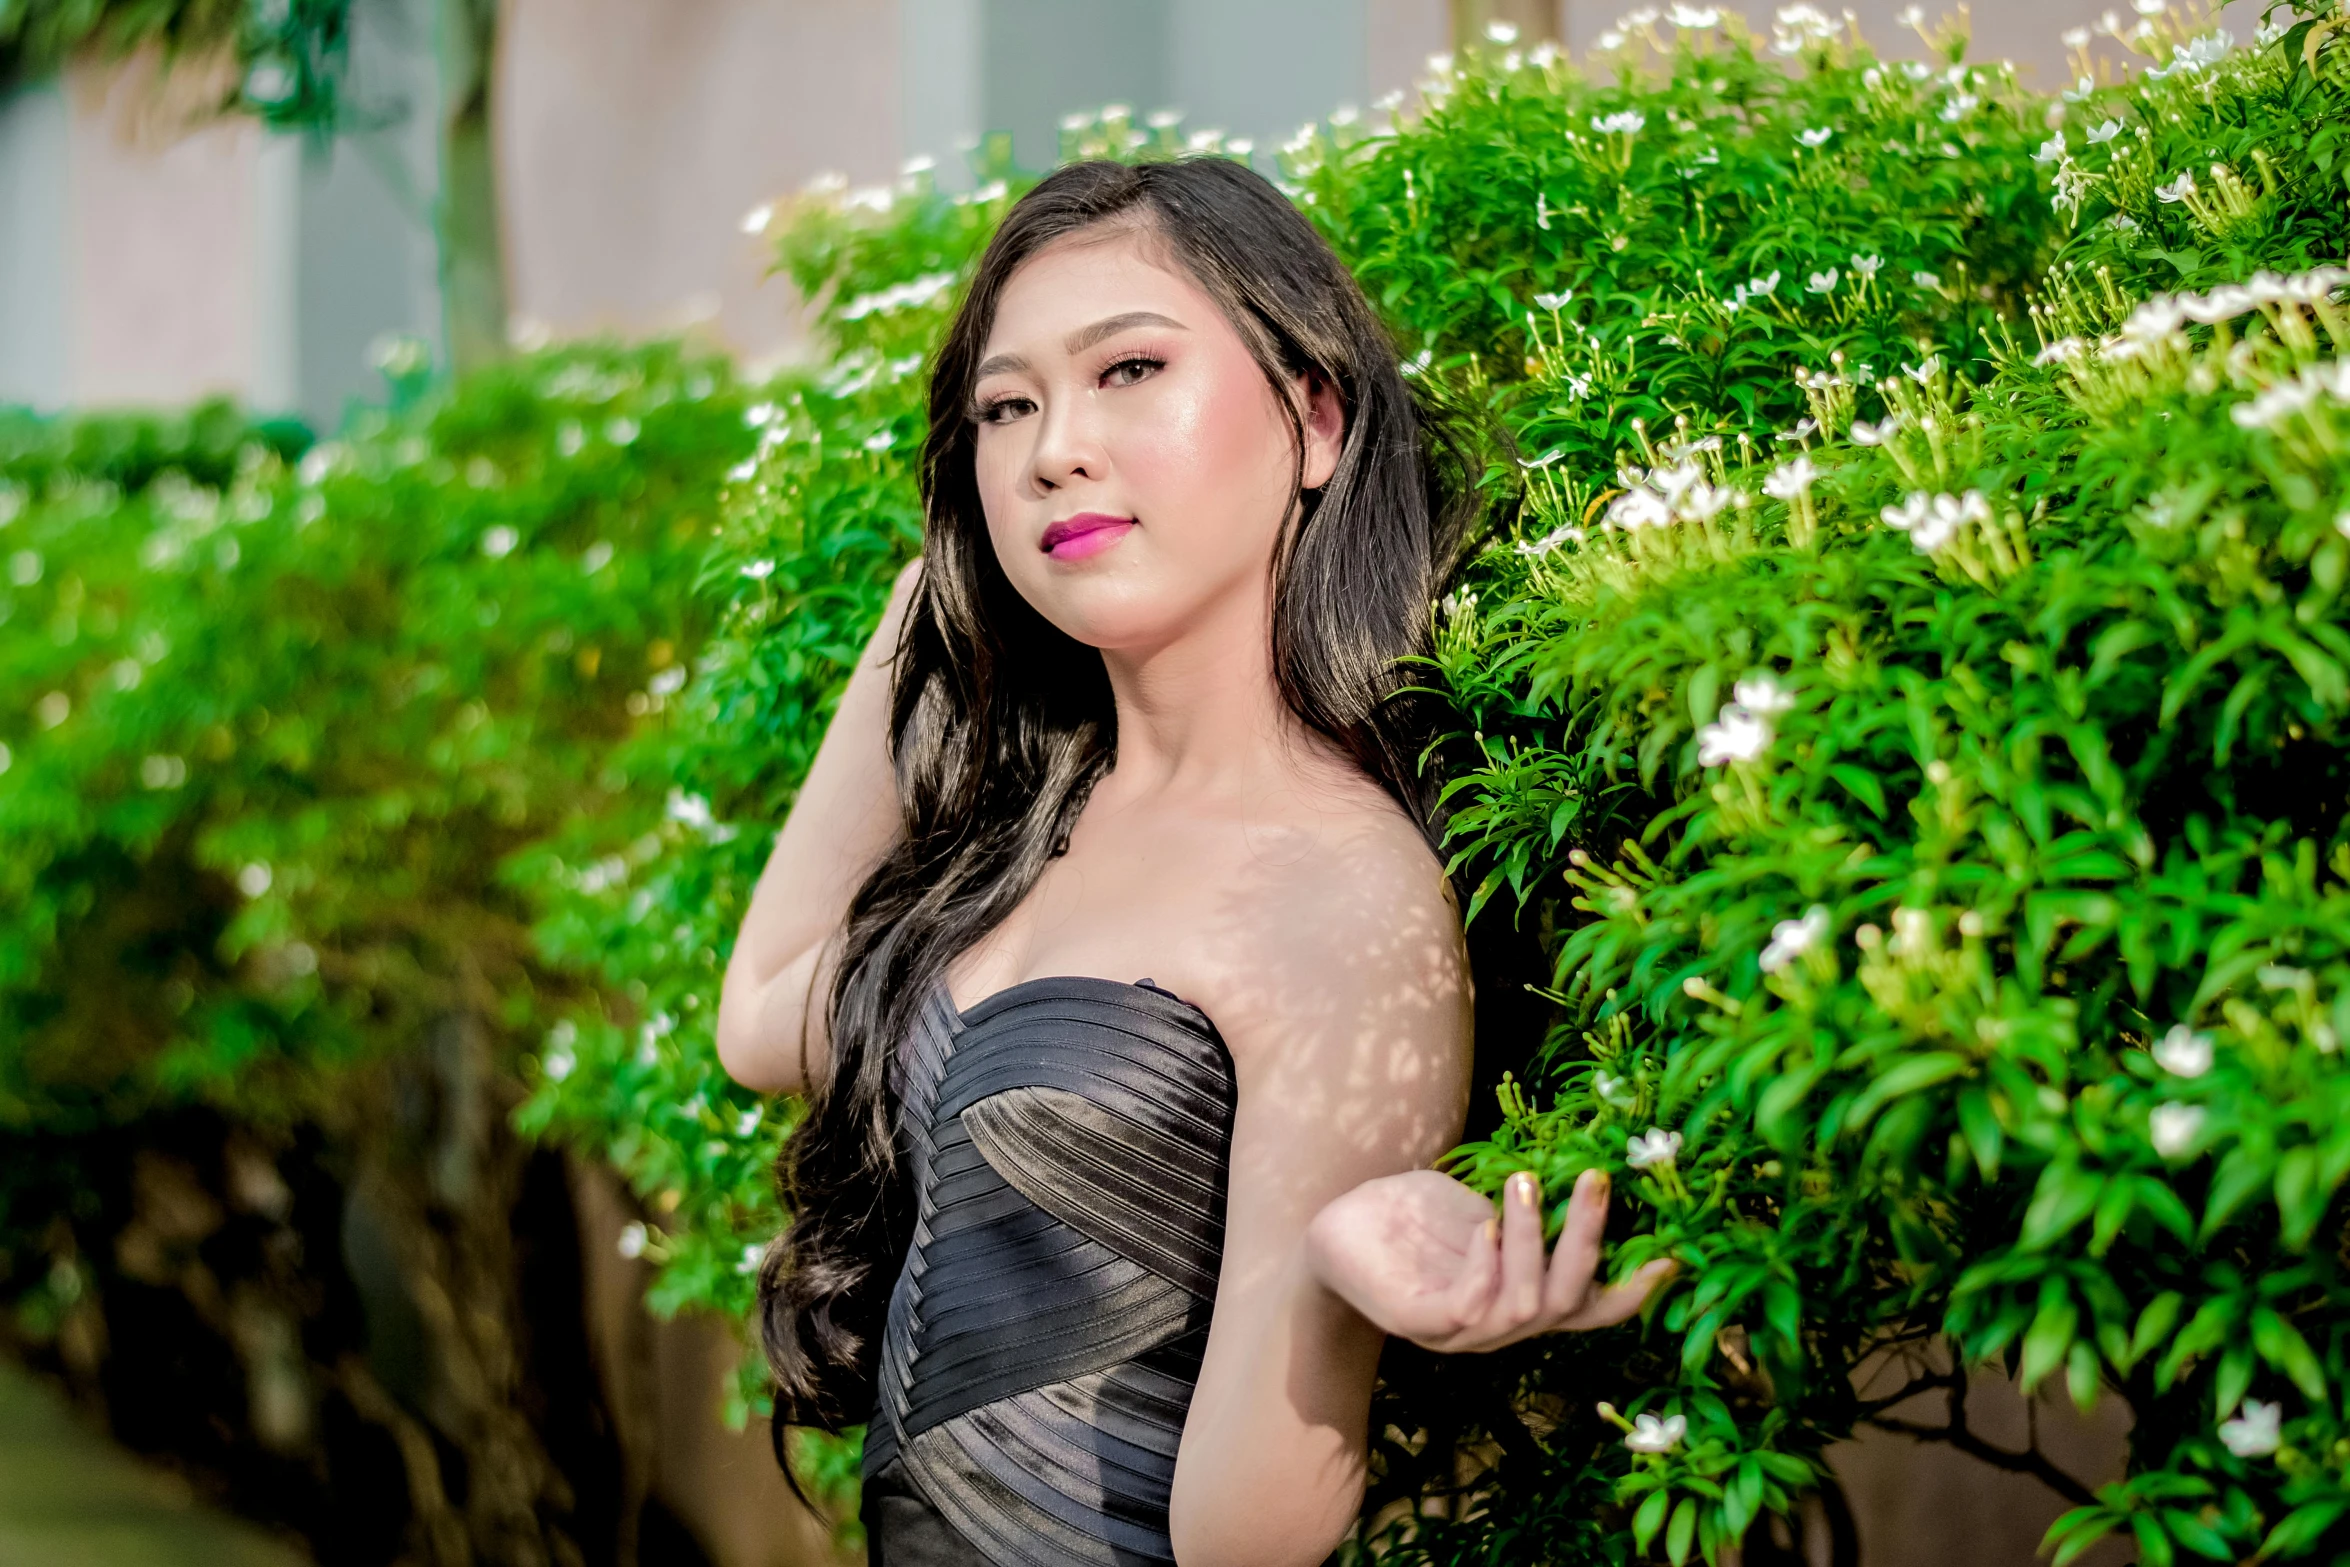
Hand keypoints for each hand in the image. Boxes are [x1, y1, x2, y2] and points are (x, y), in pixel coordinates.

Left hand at [1303, 1167, 1674, 1352]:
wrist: (1332, 1229)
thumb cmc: (1411, 1217)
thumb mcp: (1481, 1207)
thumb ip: (1527, 1212)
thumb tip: (1585, 1182)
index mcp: (1521, 1299)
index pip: (1588, 1311)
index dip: (1631, 1292)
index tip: (1670, 1257)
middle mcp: (1498, 1326)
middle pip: (1568, 1303)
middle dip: (1585, 1241)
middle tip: (1594, 1179)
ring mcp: (1459, 1332)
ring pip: (1524, 1304)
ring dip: (1532, 1240)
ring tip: (1525, 1181)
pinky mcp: (1417, 1321)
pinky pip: (1469, 1305)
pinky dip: (1487, 1264)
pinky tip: (1484, 1225)